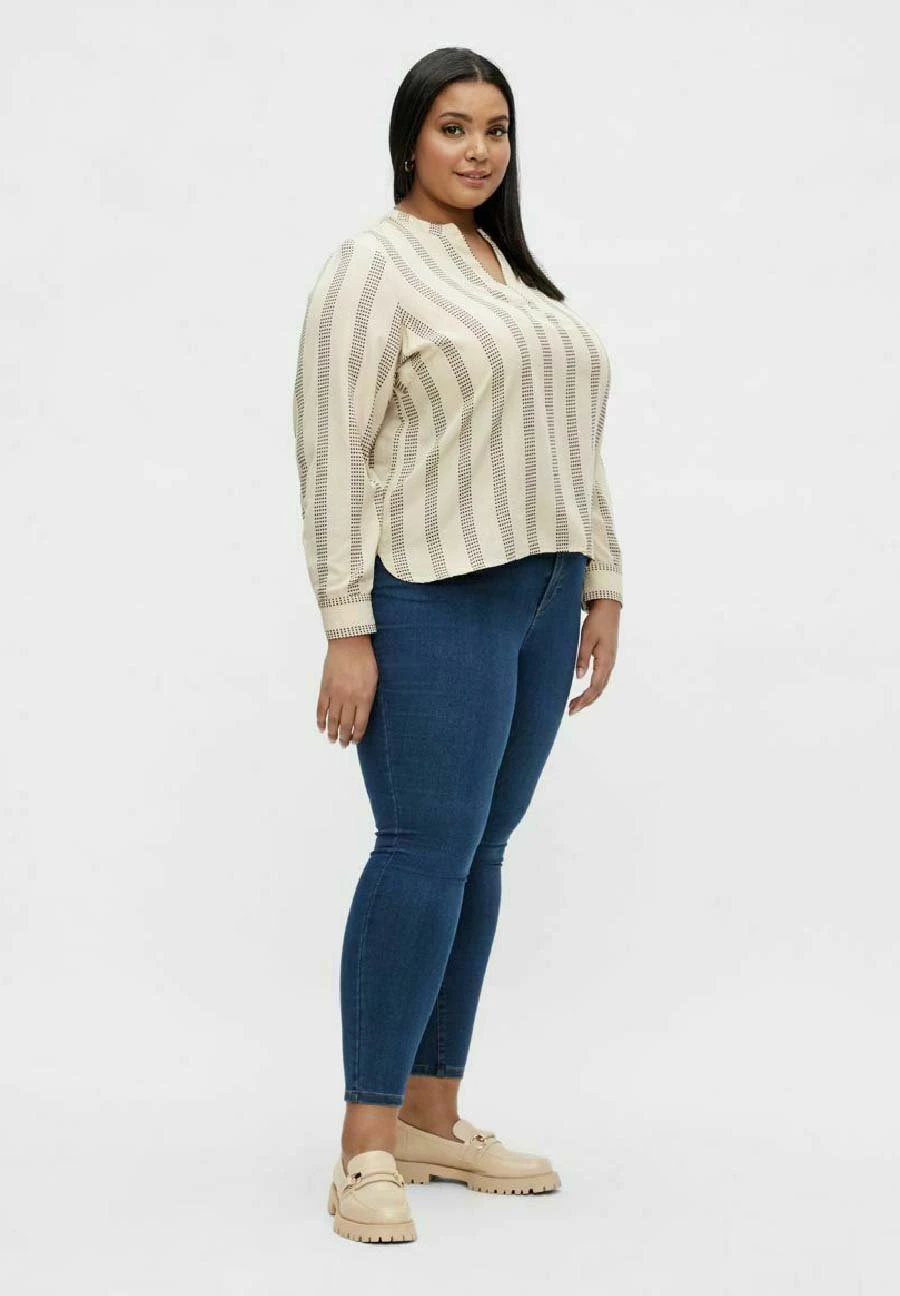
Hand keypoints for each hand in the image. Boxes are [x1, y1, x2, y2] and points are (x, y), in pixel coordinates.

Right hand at [317, 636, 378, 745]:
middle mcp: (349, 699)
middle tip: (342, 745)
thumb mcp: (373, 681)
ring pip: (332, 719)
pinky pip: (321, 708)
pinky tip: (320, 728)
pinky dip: (320, 720)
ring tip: (331, 740)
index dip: (356, 736)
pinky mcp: (325, 688)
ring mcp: (335, 694)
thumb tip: (364, 715)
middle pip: (345, 724)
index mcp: (364, 698)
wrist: (350, 643)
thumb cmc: (366, 660)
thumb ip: (368, 698)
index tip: (355, 742)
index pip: (360, 724)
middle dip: (344, 738)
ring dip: (331, 733)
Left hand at [569, 600, 619, 715]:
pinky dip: (593, 689)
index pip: (594, 687)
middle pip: (598, 690)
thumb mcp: (586, 639)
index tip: (572, 709)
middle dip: (585, 702)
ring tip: (575, 705)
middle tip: (571, 711)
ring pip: (600, 686)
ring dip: (589, 697)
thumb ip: (582, 658)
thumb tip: (578, 678)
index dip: (584, 700)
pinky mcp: (607, 659)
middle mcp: (610, 665)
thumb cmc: (596, 622)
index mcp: (605, 661)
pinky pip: (601, 679)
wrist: (609, 609)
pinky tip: (585, 691)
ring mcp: (610, 662)